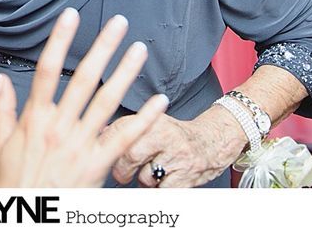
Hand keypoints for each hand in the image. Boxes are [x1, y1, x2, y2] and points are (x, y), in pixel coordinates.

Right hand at [0, 9, 167, 187]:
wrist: (28, 219)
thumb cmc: (14, 183)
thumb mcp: (2, 144)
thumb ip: (3, 109)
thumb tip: (1, 79)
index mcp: (35, 118)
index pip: (47, 69)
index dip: (59, 40)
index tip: (70, 15)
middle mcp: (59, 127)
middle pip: (84, 78)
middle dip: (102, 47)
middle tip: (119, 22)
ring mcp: (80, 145)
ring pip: (107, 101)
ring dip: (126, 73)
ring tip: (140, 50)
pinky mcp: (97, 166)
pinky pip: (125, 138)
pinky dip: (144, 118)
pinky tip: (159, 100)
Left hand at [110, 98, 244, 187]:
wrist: (212, 142)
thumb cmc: (176, 136)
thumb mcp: (153, 123)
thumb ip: (127, 127)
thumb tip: (99, 133)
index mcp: (153, 120)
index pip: (120, 129)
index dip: (107, 143)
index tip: (101, 153)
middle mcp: (165, 135)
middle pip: (130, 153)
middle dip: (121, 169)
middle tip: (122, 174)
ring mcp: (177, 156)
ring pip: (145, 176)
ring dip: (144, 181)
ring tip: (152, 173)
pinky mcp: (186, 176)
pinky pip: (161, 191)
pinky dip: (158, 190)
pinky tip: (163, 182)